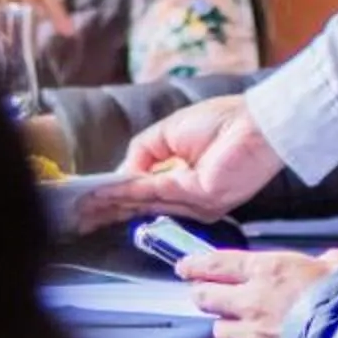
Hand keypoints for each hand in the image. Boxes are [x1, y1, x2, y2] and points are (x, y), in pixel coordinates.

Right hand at [76, 96, 283, 229]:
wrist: (258, 122)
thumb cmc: (223, 120)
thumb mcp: (170, 132)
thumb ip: (144, 153)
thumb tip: (123, 174)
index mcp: (182, 176)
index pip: (144, 192)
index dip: (115, 196)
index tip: (88, 201)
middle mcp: (186, 194)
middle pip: (140, 206)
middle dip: (108, 210)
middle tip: (79, 217)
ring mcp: (194, 201)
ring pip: (144, 204)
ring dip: (112, 205)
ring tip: (84, 209)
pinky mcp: (201, 199)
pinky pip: (157, 194)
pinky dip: (129, 193)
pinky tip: (107, 195)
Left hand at [182, 247, 337, 337]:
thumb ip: (327, 261)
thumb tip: (329, 261)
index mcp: (266, 270)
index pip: (216, 264)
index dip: (195, 265)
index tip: (184, 267)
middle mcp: (250, 300)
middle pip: (205, 298)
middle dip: (203, 295)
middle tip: (208, 294)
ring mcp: (250, 334)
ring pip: (218, 330)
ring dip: (226, 327)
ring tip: (240, 326)